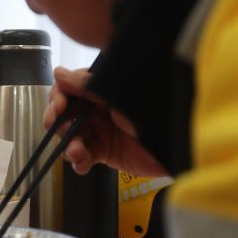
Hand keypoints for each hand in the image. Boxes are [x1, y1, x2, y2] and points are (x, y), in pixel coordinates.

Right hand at [45, 67, 167, 175]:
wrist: (179, 145)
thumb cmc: (157, 114)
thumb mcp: (119, 97)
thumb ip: (88, 86)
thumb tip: (59, 73)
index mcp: (100, 91)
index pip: (68, 90)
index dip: (58, 98)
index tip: (58, 107)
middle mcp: (97, 109)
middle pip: (64, 115)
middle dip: (58, 123)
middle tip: (61, 130)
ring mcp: (100, 131)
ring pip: (70, 137)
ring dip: (68, 145)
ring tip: (76, 152)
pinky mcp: (104, 152)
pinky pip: (82, 157)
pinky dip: (78, 162)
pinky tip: (83, 163)